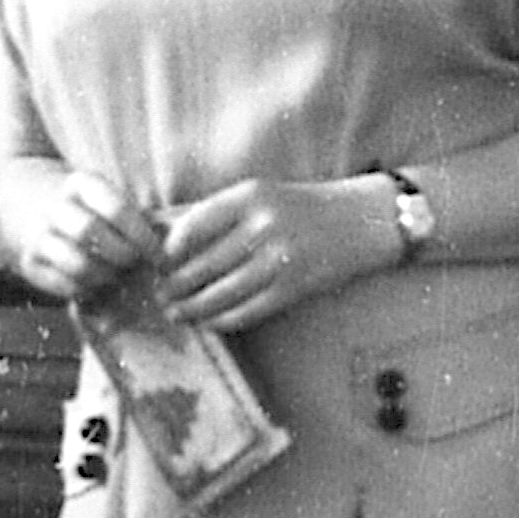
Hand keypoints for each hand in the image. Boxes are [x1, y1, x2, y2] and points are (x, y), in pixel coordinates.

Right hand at [1, 165, 163, 309]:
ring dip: (105, 276)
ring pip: (76, 263)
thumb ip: (136, 216)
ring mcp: (38, 234)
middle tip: (136, 264)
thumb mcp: (106, 196)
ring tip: (117, 277)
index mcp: (81, 183)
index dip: (142, 235)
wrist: (24, 200)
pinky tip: (96, 286)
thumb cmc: (87, 205)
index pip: (115, 208)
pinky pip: (62, 285)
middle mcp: (55, 206)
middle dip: (121, 254)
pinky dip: (86, 290)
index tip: (159, 254)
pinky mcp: (28, 262)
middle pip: (90, 232)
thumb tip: (173, 244)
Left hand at [154, 175, 393, 333]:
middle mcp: (263, 225)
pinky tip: (210, 322)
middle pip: (203, 264)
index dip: (169, 250)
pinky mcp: (293, 287)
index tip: (157, 263)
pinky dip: (223, 320)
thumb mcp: (263, 195)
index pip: (193, 225)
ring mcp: (279, 258)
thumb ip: (222, 214)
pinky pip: (247, 310)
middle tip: (159, 295)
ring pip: (221, 293)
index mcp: (250, 196)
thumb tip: (170, 239)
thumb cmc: (303, 208)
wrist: (362, 221)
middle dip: (175, 285)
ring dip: (193, 308)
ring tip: (176, 314)